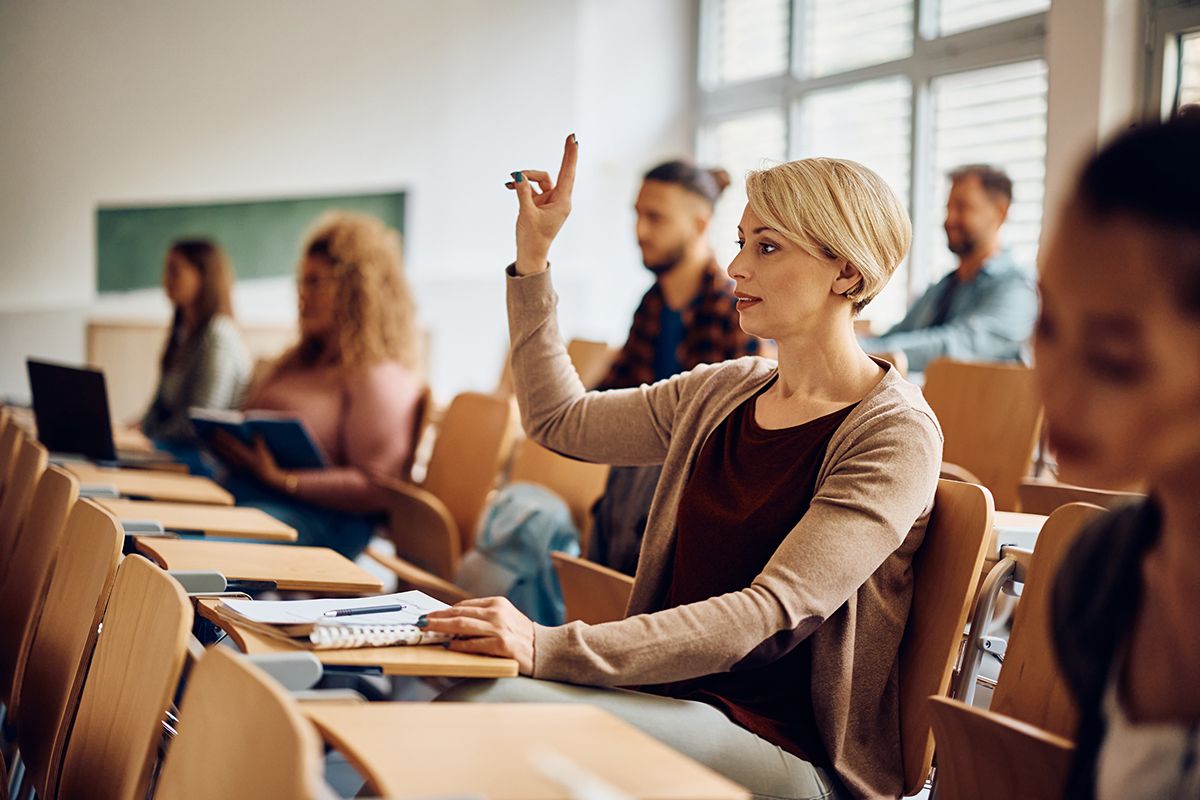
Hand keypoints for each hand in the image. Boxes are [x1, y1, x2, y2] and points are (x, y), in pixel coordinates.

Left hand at [211, 431, 288, 490]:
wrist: (266, 477)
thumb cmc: (266, 463)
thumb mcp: (264, 451)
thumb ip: (258, 441)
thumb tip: (254, 433)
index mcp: (245, 454)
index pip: (232, 443)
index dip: (224, 437)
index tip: (217, 431)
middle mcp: (239, 459)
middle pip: (225, 449)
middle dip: (217, 442)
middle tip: (209, 436)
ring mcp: (237, 465)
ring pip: (224, 455)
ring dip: (217, 450)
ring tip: (211, 444)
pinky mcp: (238, 469)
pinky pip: (227, 462)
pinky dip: (222, 458)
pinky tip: (218, 455)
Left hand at [422, 596, 535, 673]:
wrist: (546, 649)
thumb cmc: (523, 636)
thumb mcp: (505, 618)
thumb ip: (484, 617)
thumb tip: (455, 623)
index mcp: (497, 603)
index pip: (464, 605)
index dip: (445, 610)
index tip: (431, 615)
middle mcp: (497, 613)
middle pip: (459, 613)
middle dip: (437, 617)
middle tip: (422, 620)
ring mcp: (499, 629)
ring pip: (462, 625)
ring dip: (441, 627)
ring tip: (428, 629)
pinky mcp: (501, 646)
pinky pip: (473, 645)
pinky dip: (458, 645)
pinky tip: (447, 645)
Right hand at [506, 133, 578, 274]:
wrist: (530, 254)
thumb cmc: (532, 237)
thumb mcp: (526, 213)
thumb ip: (522, 192)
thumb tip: (518, 176)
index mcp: (562, 203)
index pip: (568, 174)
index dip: (570, 156)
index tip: (574, 140)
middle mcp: (559, 200)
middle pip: (556, 174)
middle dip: (553, 162)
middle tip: (567, 140)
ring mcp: (549, 201)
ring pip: (539, 180)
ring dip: (526, 179)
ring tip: (510, 184)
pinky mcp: (540, 204)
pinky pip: (532, 188)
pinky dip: (521, 187)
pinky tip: (509, 187)